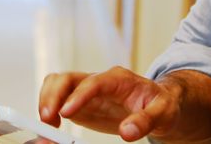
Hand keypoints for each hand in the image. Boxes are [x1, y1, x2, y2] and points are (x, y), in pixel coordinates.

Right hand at [38, 67, 180, 141]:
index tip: (66, 113)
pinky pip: (59, 97)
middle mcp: (98, 80)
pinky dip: (50, 107)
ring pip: (58, 83)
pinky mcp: (81, 101)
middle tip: (47, 118)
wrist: (160, 102)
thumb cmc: (161, 104)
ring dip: (47, 99)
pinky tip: (52, 123)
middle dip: (53, 95)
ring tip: (47, 122)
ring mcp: (87, 89)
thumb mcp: (163, 112)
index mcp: (118, 79)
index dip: (77, 96)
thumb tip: (127, 132)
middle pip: (68, 78)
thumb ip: (145, 121)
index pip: (93, 83)